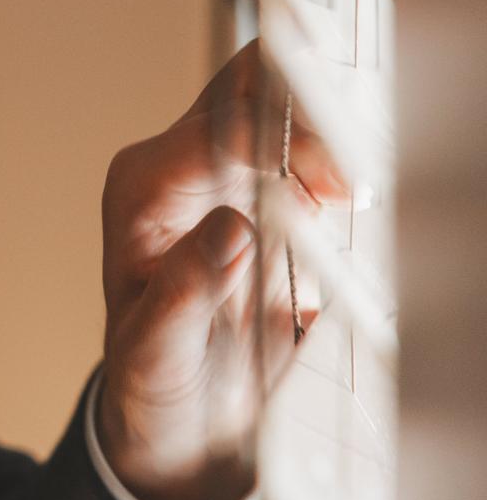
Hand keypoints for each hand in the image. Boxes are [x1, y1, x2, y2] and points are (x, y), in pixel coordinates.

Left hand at [95, 41, 347, 499]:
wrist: (173, 408)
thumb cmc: (152, 376)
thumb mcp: (154, 350)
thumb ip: (184, 291)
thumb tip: (230, 228)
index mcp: (142, 188)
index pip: (215, 129)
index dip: (277, 141)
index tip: (331, 182)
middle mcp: (179, 166)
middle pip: (249, 91)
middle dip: (310, 112)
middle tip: (353, 179)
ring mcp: (225, 172)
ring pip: (287, 107)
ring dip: (333, 139)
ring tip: (356, 199)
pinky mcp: (267, 192)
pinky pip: (310, 149)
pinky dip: (342, 163)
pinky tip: (354, 203)